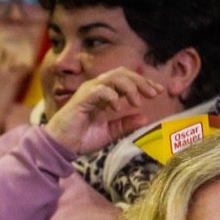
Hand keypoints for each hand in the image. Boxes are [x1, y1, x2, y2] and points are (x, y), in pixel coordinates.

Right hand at [0, 31, 38, 122]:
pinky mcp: (11, 80)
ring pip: (13, 52)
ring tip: (24, 51)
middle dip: (11, 41)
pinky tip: (28, 64)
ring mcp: (1, 71)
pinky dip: (26, 63)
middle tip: (19, 41)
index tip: (5, 36)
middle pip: (2, 43)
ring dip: (19, 51)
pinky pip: (22, 65)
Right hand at [43, 68, 162, 156]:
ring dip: (129, 87)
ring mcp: (89, 91)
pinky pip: (100, 90)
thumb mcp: (110, 132)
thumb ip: (125, 124)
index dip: (144, 83)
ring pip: (113, 77)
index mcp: (105, 94)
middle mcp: (97, 88)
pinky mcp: (81, 98)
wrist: (61, 147)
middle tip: (153, 93)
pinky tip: (117, 108)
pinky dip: (112, 97)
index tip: (158, 91)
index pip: (127, 80)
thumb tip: (145, 117)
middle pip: (123, 73)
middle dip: (141, 81)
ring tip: (137, 102)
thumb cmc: (81, 138)